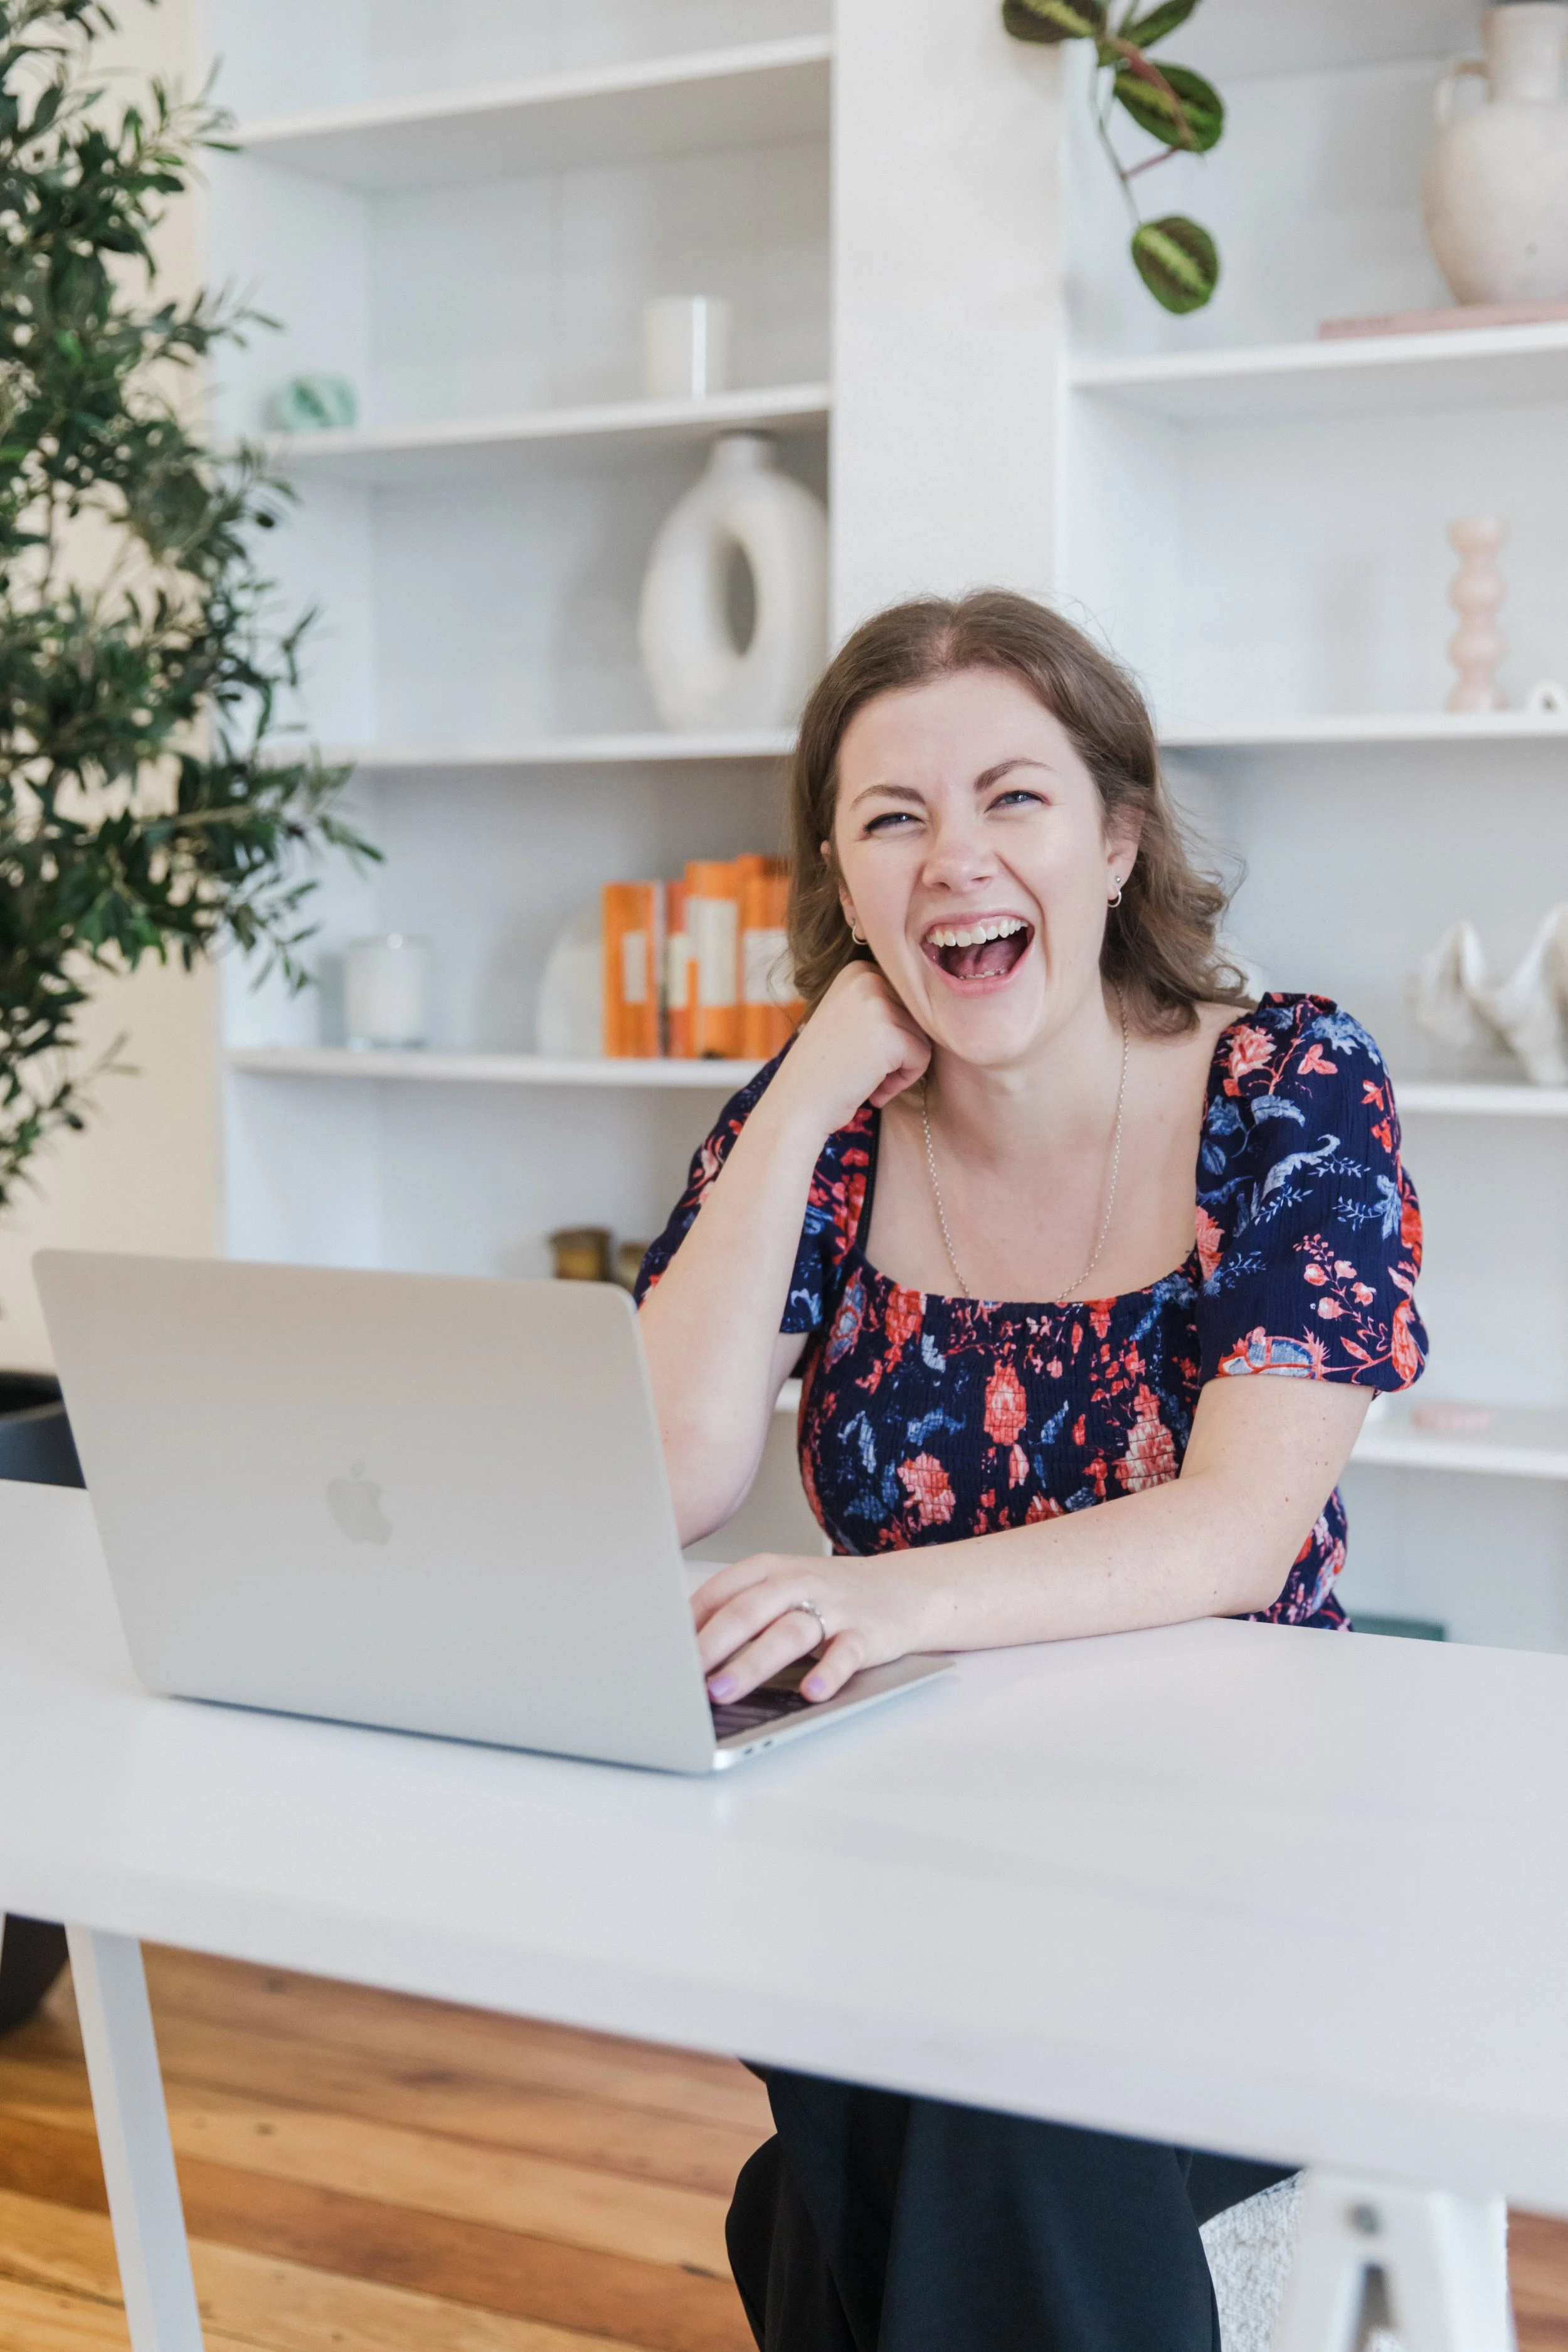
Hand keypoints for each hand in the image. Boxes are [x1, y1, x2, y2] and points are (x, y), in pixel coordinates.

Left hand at [693, 1550, 935, 1704]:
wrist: (906, 1590)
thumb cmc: (829, 1594)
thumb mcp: (781, 1588)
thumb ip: (738, 1608)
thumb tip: (679, 1646)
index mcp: (771, 1568)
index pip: (721, 1590)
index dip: (688, 1622)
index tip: (659, 1651)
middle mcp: (799, 1583)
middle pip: (748, 1611)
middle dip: (711, 1645)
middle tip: (682, 1675)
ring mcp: (834, 1608)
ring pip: (788, 1633)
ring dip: (752, 1663)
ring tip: (723, 1691)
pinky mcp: (867, 1634)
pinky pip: (845, 1654)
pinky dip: (827, 1674)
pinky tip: (810, 1693)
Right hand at [770, 961, 930, 1138]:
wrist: (796, 1103)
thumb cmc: (825, 1069)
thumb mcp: (849, 1018)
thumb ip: (883, 1003)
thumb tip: (936, 1003)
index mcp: (859, 969)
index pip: (907, 1000)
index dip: (891, 1033)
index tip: (860, 1050)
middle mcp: (868, 977)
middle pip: (918, 1016)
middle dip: (898, 1050)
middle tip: (863, 1068)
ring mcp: (878, 1004)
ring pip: (924, 1037)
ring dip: (899, 1068)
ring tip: (865, 1078)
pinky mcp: (890, 1034)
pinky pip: (922, 1058)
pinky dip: (902, 1081)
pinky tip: (872, 1089)